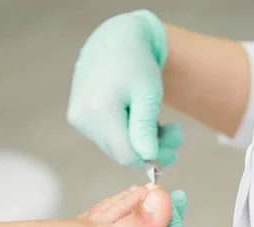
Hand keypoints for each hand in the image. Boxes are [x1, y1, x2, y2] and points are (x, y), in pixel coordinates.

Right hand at [67, 10, 182, 167]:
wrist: (114, 40)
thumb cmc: (137, 63)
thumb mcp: (149, 93)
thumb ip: (145, 127)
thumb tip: (147, 157)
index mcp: (100, 109)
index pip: (125, 153)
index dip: (150, 159)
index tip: (174, 154)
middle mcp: (83, 117)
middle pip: (119, 152)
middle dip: (149, 149)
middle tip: (175, 135)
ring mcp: (77, 118)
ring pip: (114, 146)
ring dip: (139, 141)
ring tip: (161, 124)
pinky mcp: (78, 117)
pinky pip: (106, 137)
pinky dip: (126, 134)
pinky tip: (139, 119)